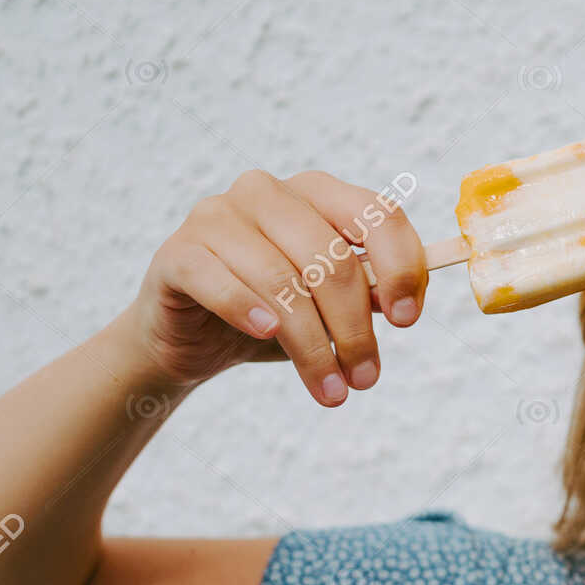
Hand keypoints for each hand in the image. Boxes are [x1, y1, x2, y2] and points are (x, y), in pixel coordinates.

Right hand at [113, 169, 428, 405]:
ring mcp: (217, 216)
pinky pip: (220, 281)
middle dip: (354, 328)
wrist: (192, 340)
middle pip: (330, 259)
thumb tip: (402, 303)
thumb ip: (368, 294)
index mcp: (317, 193)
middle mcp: (267, 192)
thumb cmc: (274, 314)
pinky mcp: (177, 252)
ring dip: (312, 345)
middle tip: (366, 379)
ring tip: (331, 391)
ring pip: (281, 280)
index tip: (407, 320)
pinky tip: (267, 335)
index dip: (400, 268)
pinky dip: (247, 309)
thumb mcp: (331, 306)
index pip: (377, 215)